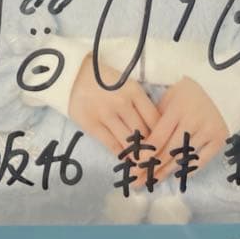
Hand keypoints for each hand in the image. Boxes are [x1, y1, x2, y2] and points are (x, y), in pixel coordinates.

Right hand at [68, 54, 160, 170]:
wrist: (73, 75)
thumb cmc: (105, 81)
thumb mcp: (126, 84)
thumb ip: (140, 102)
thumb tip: (157, 127)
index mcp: (134, 91)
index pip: (155, 118)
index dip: (162, 134)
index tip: (166, 144)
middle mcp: (122, 103)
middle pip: (144, 132)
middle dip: (152, 147)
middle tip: (158, 159)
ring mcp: (106, 114)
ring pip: (128, 141)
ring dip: (138, 154)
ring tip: (144, 163)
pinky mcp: (91, 124)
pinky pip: (111, 144)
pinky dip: (121, 154)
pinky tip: (127, 160)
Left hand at [148, 77, 228, 188]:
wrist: (223, 85)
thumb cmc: (190, 90)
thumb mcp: (171, 96)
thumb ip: (157, 117)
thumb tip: (141, 142)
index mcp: (177, 108)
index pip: (158, 137)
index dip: (146, 154)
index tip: (134, 166)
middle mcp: (193, 121)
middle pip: (169, 151)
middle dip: (151, 168)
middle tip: (138, 180)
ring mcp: (208, 131)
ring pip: (183, 158)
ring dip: (166, 172)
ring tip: (153, 181)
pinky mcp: (220, 138)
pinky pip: (202, 160)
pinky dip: (189, 169)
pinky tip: (176, 176)